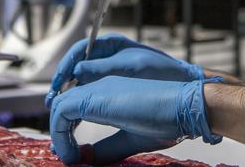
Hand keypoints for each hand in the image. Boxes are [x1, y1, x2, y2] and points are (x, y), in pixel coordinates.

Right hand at [46, 34, 203, 107]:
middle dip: (62, 86)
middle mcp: (108, 58)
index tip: (57, 85)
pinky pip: (92, 95)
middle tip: (52, 104)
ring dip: (70, 98)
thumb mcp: (133, 68)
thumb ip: (104, 69)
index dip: (64, 68)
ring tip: (62, 116)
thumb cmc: (166, 74)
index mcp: (111, 46)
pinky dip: (82, 106)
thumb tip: (77, 73)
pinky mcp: (116, 90)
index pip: (78, 52)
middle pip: (75, 69)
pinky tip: (78, 120)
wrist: (190, 92)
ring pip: (81, 84)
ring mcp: (112, 74)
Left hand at [49, 75, 222, 163]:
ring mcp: (96, 89)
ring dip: (58, 135)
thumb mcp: (131, 139)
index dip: (66, 129)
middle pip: (63, 103)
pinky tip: (72, 155)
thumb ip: (107, 148)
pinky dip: (60, 134)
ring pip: (59, 106)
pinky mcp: (94, 96)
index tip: (70, 153)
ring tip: (69, 157)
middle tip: (65, 156)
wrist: (186, 106)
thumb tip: (85, 158)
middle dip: (58, 131)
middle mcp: (99, 86)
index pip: (75, 105)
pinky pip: (61, 112)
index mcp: (109, 93)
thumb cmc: (168, 119)